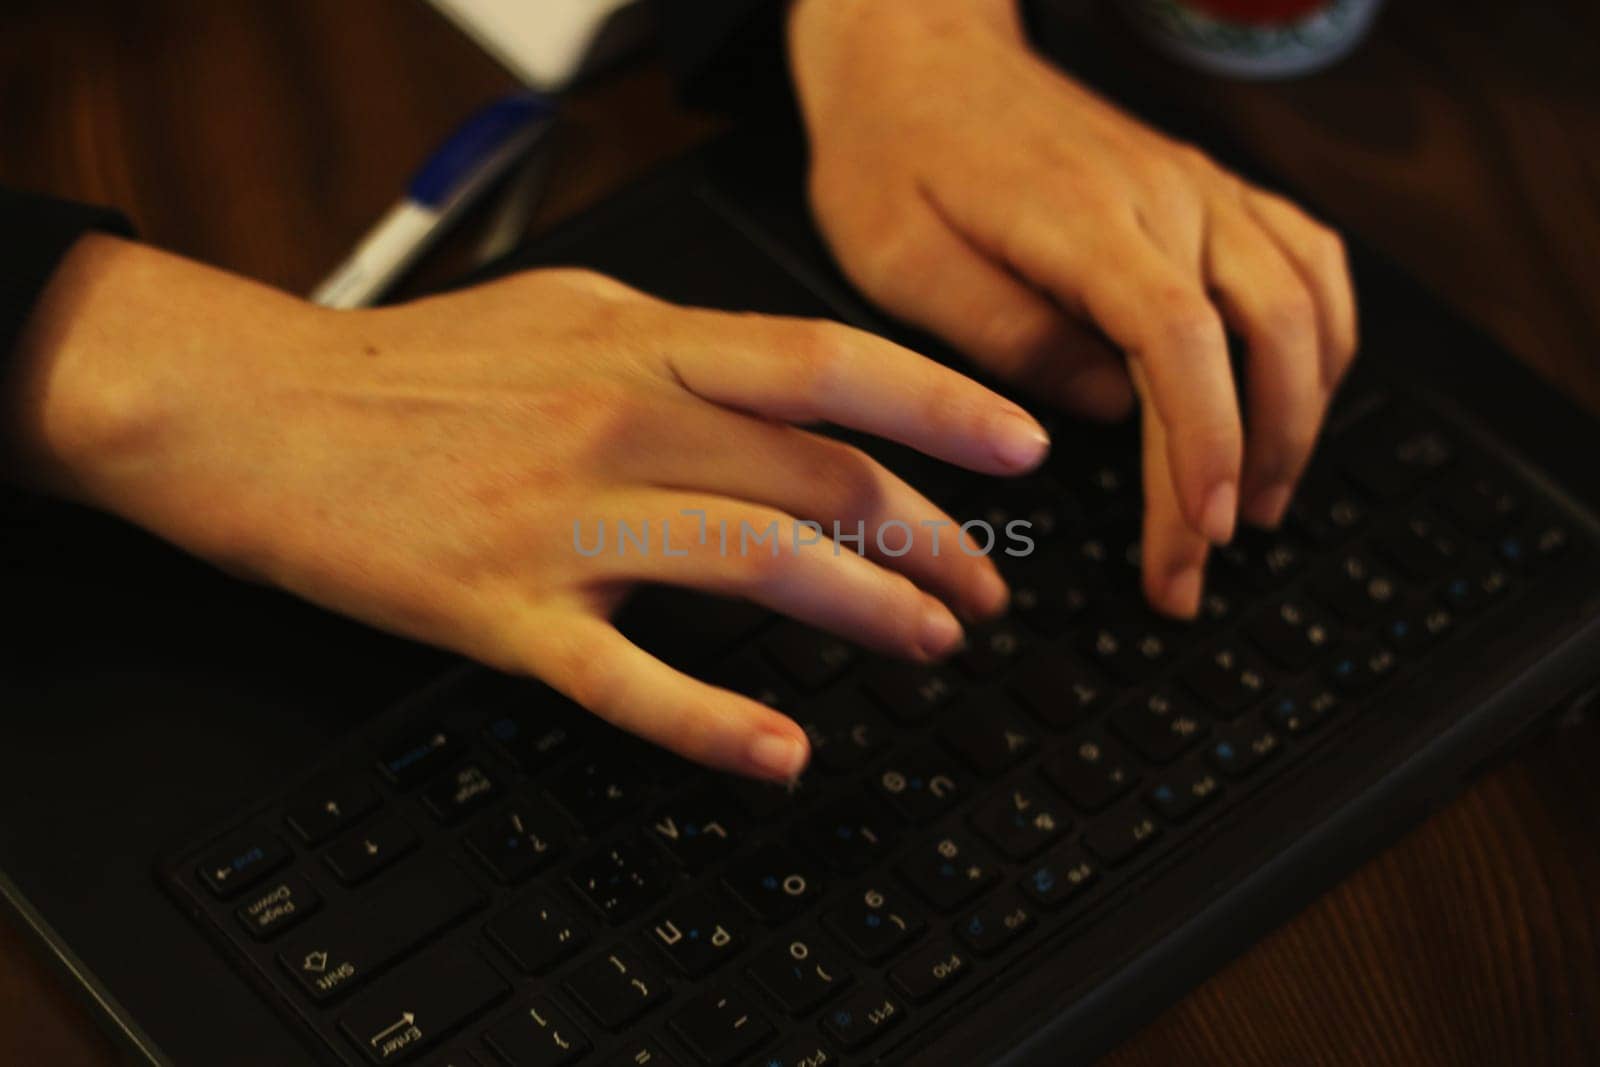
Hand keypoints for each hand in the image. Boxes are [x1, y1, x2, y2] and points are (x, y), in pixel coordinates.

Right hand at [7, 235, 1050, 779]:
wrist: (256, 414)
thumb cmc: (411, 368)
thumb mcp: (566, 312)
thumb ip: (682, 341)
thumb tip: (793, 381)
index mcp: (639, 342)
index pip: (826, 364)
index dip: (941, 406)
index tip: (1020, 449)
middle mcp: (617, 421)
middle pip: (815, 476)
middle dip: (926, 536)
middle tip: (981, 584)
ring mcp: (562, 520)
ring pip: (757, 563)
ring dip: (866, 609)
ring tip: (931, 643)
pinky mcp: (503, 611)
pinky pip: (627, 678)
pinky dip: (713, 721)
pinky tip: (784, 754)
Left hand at [789, 0, 1358, 616]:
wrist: (918, 57)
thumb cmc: (894, 156)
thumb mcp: (899, 262)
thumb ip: (1002, 336)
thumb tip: (1104, 407)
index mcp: (1083, 218)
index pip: (1179, 341)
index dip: (1204, 445)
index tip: (1200, 532)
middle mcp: (1165, 196)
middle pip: (1266, 332)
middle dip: (1256, 460)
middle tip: (1211, 558)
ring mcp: (1197, 186)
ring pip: (1306, 298)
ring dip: (1303, 410)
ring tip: (1264, 500)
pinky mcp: (1205, 188)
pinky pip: (1307, 253)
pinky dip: (1324, 334)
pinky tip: (1303, 394)